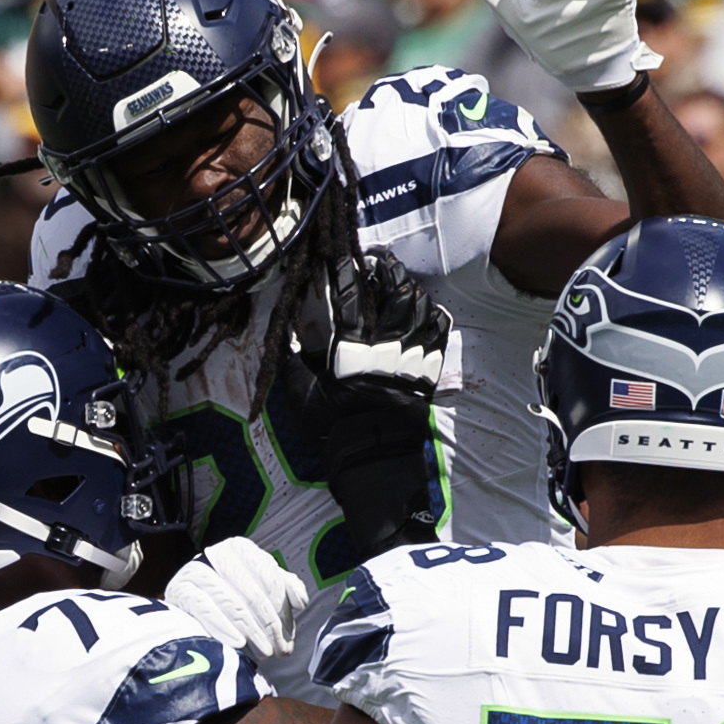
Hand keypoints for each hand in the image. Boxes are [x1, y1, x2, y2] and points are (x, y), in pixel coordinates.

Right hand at [159, 534, 309, 654]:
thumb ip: (287, 590)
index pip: (268, 574)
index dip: (281, 606)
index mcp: (241, 549)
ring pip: (228, 599)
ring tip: (264, 652)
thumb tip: (300, 601)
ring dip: (250, 629)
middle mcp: (216, 553)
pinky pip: (203, 607)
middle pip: (249, 589)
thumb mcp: (266, 593)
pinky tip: (238, 644)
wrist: (195, 618)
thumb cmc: (237, 604)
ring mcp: (194, 570)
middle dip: (268, 623)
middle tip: (280, 650)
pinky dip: (222, 626)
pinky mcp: (178, 590)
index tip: (288, 632)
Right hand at [273, 251, 452, 572]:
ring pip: (421, 308)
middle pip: (395, 293)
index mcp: (352, 354)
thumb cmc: (334, 431)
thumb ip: (293, 362)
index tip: (338, 259)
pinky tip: (424, 308)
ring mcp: (413, 362)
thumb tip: (285, 335)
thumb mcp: (302, 397)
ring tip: (398, 281)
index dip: (345, 272)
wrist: (374, 464)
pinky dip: (434, 315)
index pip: (350, 299)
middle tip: (374, 261)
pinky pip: (439, 334)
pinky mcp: (430, 374)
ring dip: (410, 288)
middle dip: (385, 269)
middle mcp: (387, 351)